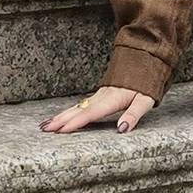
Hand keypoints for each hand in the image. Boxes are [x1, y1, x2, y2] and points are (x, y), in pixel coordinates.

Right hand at [38, 86, 154, 133]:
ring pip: (78, 106)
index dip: (76, 122)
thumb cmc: (146, 84)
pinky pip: (82, 104)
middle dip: (61, 120)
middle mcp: (103, 96)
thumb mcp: (145, 101)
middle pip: (79, 110)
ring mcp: (100, 94)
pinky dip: (70, 110)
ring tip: (46, 125)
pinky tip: (63, 116)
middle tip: (45, 129)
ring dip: (62, 115)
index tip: (61, 130)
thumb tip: (122, 129)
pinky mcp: (101, 94)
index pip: (91, 113)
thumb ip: (134, 115)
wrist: (146, 62)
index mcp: (112, 99)